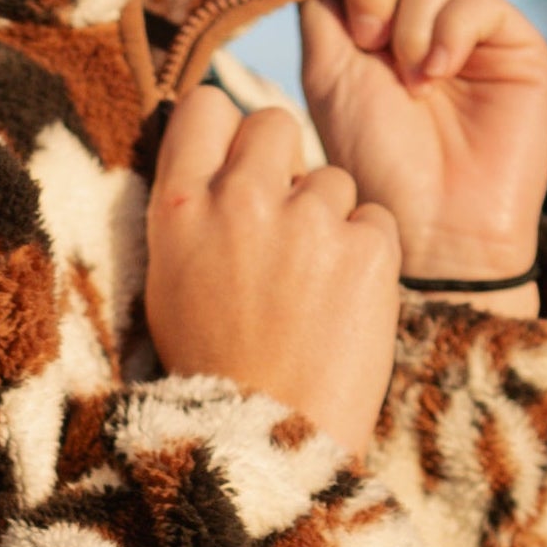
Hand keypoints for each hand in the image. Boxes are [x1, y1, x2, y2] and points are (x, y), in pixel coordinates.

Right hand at [147, 86, 402, 451]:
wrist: (268, 440)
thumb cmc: (213, 364)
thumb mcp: (170, 277)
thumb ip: (191, 208)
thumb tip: (219, 160)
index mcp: (180, 204)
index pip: (206, 105)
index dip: (227, 130)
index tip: (235, 162)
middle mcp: (241, 199)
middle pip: (275, 122)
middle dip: (285, 160)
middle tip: (285, 218)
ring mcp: (308, 221)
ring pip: (334, 178)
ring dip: (330, 217)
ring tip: (313, 285)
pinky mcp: (368, 250)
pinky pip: (377, 221)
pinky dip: (369, 255)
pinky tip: (346, 302)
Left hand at [298, 0, 546, 312]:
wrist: (432, 224)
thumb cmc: (371, 156)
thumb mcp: (329, 70)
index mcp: (364, 14)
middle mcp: (415, 12)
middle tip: (363, 35)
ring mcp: (467, 27)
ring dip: (410, 17)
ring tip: (408, 77)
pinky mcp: (514, 45)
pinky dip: (450, 28)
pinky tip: (438, 73)